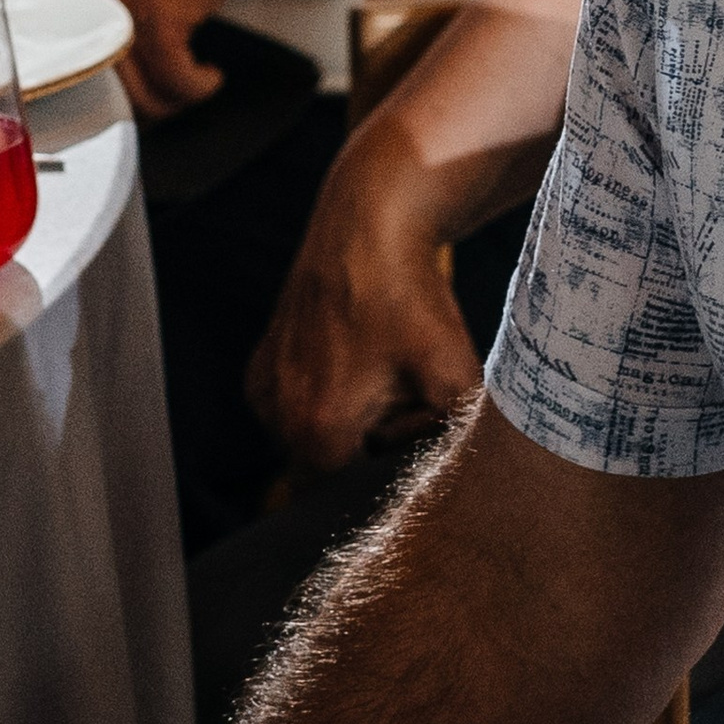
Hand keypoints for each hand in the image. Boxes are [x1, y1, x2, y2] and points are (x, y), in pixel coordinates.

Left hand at [43, 0, 241, 115]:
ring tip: (186, 88)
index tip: (108, 100)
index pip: (46, 63)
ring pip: (135, 92)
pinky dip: (195, 88)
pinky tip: (206, 78)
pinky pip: (174, 80)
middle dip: (129, 107)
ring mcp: (112, 6)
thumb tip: (76, 45)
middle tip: (154, 104)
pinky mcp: (155, 15)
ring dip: (169, 101)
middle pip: (91, 86)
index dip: (82, 91)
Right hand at [249, 133, 482, 470]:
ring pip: (310, 442)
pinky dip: (324, 400)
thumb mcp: (456, 376)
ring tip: (381, 377)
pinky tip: (356, 362)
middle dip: (368, 454)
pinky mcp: (258, 368)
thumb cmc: (414, 299)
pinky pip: (293, 411)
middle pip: (328, 474)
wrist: (370, 222)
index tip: (415, 443)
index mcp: (317, 429)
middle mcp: (277, 417)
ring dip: (344, 428)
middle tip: (405, 403)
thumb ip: (460, 443)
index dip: (389, 482)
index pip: (350, 501)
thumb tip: (465, 481)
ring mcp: (262, 391)